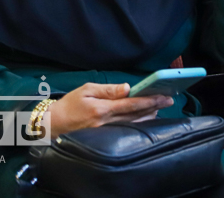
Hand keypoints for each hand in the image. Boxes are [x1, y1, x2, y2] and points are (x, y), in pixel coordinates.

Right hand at [47, 83, 172, 137]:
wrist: (53, 125)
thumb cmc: (69, 104)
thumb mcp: (87, 90)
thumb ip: (108, 89)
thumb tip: (127, 88)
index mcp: (102, 109)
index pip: (131, 105)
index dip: (150, 100)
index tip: (164, 96)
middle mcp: (106, 122)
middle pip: (136, 115)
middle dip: (154, 107)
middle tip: (169, 100)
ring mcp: (107, 132)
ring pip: (133, 123)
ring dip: (148, 115)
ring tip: (161, 107)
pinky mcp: (105, 136)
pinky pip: (126, 129)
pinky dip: (138, 122)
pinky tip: (145, 117)